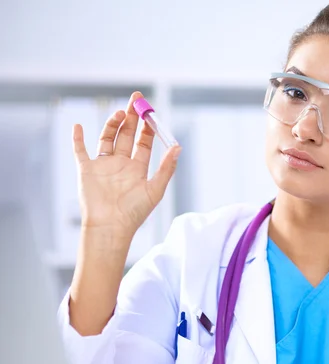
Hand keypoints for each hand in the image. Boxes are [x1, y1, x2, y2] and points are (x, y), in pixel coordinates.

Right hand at [72, 92, 180, 238]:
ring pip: (107, 138)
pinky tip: (79, 126)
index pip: (144, 142)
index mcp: (138, 168)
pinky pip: (80, 151)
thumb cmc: (134, 212)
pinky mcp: (86, 170)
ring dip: (113, 124)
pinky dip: (78, 138)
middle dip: (132, 117)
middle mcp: (121, 164)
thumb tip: (178, 147)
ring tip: (120, 112)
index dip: (148, 127)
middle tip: (136, 99)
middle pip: (126, 135)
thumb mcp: (155, 189)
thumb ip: (166, 168)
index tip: (151, 112)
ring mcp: (103, 166)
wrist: (110, 227)